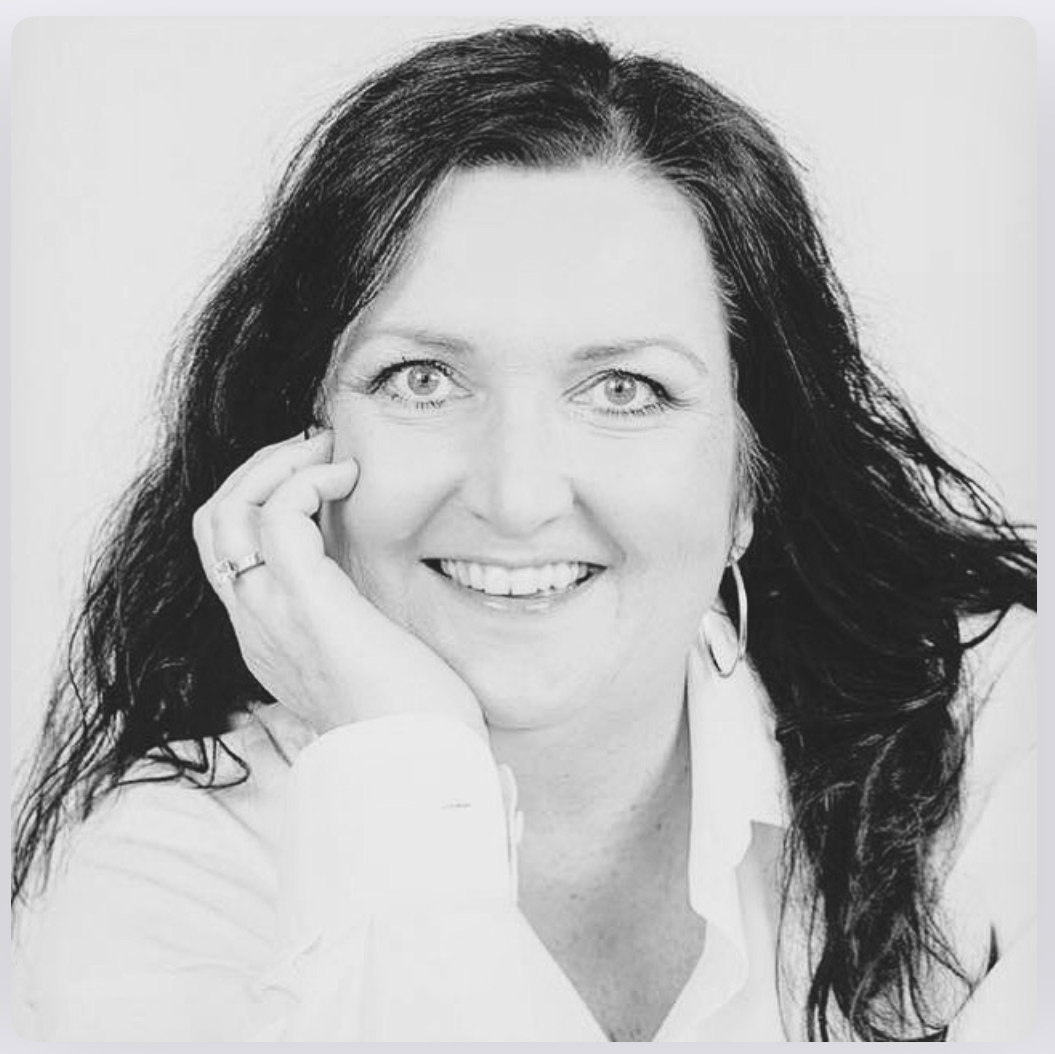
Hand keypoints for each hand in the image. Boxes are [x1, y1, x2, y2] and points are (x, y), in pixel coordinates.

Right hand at [192, 430, 485, 738]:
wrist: (420, 767)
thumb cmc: (409, 716)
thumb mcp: (364, 656)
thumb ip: (351, 617)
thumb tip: (376, 578)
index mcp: (268, 634)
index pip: (227, 548)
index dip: (257, 497)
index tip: (313, 471)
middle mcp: (256, 623)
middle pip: (213, 522)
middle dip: (259, 468)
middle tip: (317, 447)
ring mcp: (274, 615)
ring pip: (229, 511)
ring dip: (277, 465)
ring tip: (330, 452)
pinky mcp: (311, 607)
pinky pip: (277, 520)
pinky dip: (306, 482)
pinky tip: (349, 477)